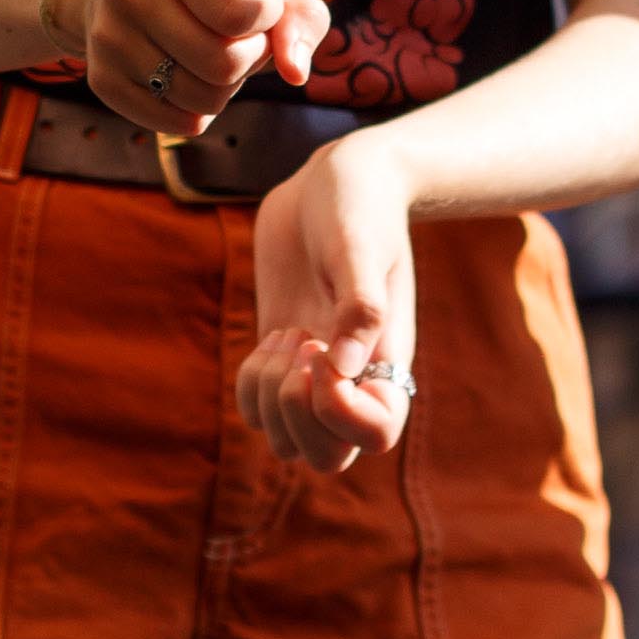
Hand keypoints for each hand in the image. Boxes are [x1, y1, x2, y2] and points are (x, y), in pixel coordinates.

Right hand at [62, 0, 331, 138]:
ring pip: (204, 101)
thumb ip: (298, 12)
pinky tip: (188, 68)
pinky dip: (201, 106)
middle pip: (224, 65)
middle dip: (251, 53)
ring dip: (229, 83)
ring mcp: (107, 39)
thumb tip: (296, 74)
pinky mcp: (102, 80)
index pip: (241, 13)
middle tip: (237, 28)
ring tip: (213, 45)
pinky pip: (178, 123)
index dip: (267, 10)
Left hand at [235, 130, 415, 470]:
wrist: (332, 182)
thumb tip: (344, 371)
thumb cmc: (359, 208)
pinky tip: (272, 336)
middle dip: (297, 412)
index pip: (378, 434)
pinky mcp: (281, 361)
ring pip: (283, 439)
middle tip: (301, 341)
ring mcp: (314, 375)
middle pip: (327, 456)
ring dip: (270, 393)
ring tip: (290, 331)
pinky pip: (255, 409)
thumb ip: (359, 306)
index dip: (342, 416)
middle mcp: (354, 379)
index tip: (322, 353)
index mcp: (387, 359)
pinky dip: (251, 382)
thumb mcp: (362, 248)